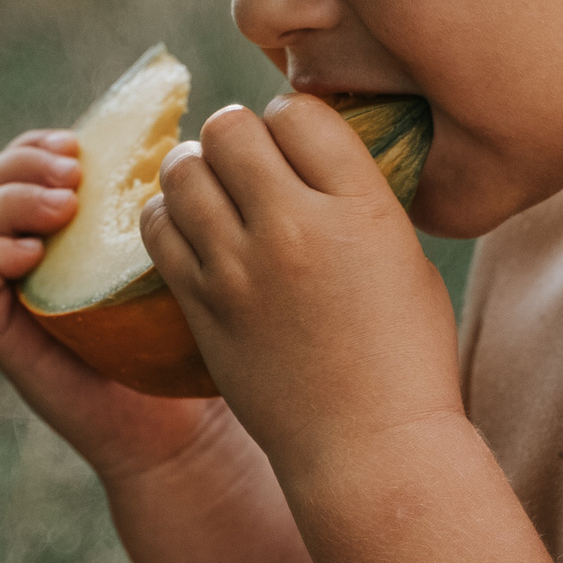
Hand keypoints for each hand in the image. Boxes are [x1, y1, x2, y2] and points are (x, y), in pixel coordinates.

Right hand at [0, 130, 226, 483]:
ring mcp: (8, 303)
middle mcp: (21, 265)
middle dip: (19, 165)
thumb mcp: (180, 255)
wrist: (188, 431)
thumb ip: (164, 204)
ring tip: (62, 206)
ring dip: (5, 203)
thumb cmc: (192, 341)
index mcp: (56, 235)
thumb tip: (189, 133)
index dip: (35, 146)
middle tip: (72, 173)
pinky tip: (33, 253)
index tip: (81, 145)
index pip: (15, 168)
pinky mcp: (6, 344)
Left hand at [140, 95, 462, 479]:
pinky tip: (191, 233)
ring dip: (195, 171)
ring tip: (212, 193)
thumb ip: (358, 200)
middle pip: (230, 128)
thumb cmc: (406, 358)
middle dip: (237, 137)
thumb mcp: (406, 258)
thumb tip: (314, 159)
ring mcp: (240, 270)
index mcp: (360, 209)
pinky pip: (157, 230)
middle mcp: (295, 228)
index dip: (293, 122)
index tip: (298, 147)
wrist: (371, 450)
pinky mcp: (202, 308)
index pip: (299, 112)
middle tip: (247, 166)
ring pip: (181, 170)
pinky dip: (167, 218)